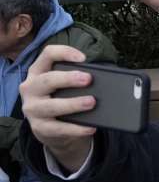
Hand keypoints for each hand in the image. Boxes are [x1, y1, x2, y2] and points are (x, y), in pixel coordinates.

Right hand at [18, 45, 96, 171]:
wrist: (51, 129)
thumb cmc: (61, 99)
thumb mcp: (64, 85)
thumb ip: (77, 78)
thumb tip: (103, 78)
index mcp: (38, 72)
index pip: (47, 55)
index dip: (64, 52)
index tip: (83, 58)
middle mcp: (31, 88)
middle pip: (47, 79)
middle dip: (68, 78)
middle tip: (88, 79)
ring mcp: (32, 108)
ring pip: (51, 106)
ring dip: (73, 104)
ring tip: (91, 102)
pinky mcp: (39, 127)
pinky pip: (58, 128)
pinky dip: (76, 128)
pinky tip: (90, 127)